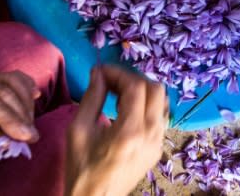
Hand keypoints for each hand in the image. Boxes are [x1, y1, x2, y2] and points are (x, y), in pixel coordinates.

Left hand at [0, 71, 39, 163]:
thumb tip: (15, 140)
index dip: (11, 120)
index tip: (27, 137)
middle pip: (2, 91)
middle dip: (21, 114)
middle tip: (31, 135)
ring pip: (11, 81)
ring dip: (26, 102)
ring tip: (29, 123)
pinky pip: (12, 77)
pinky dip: (26, 86)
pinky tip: (34, 97)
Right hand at [66, 66, 167, 195]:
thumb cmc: (81, 168)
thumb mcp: (78, 130)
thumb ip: (92, 97)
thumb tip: (99, 73)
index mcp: (131, 131)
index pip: (136, 87)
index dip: (118, 73)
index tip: (101, 71)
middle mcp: (151, 134)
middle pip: (156, 89)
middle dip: (133, 78)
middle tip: (111, 81)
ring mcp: (158, 142)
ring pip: (162, 101)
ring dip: (142, 90)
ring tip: (119, 93)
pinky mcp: (158, 148)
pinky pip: (160, 116)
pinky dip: (147, 104)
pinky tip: (127, 109)